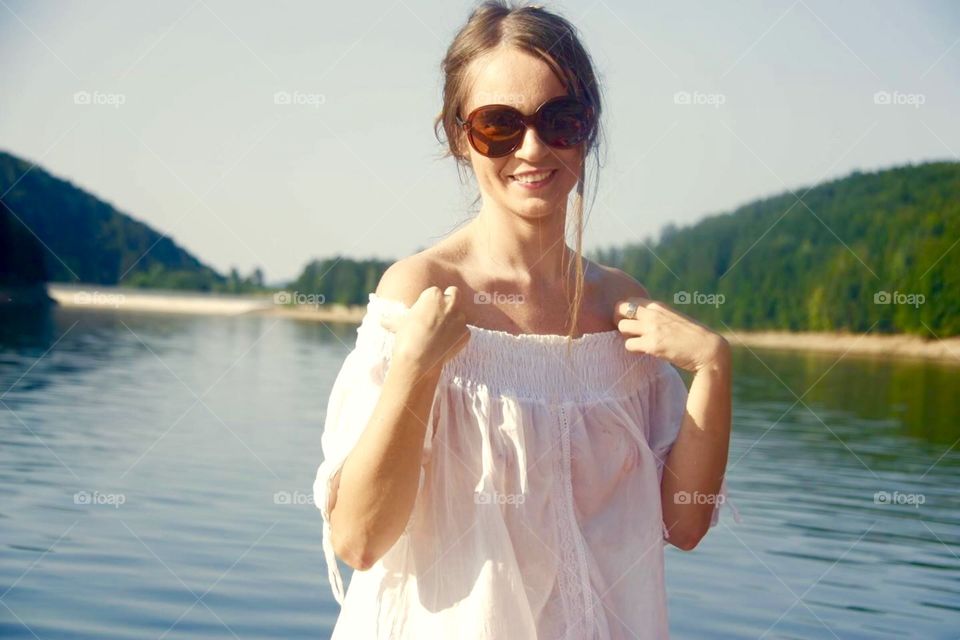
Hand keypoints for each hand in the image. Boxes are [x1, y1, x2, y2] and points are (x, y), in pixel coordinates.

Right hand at [380, 285, 470, 376]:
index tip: (424, 312)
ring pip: (460, 315)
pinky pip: (463, 332)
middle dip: (449, 300)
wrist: (419, 359)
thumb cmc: (407, 337)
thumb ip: (393, 319)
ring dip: (453, 321)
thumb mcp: (397, 324)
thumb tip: (382, 320)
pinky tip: (445, 345)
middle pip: (455, 293)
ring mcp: (460, 319)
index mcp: (433, 295)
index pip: (435, 292)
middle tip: (439, 313)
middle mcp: (450, 304)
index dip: (430, 302)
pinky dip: (457, 337)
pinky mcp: (466, 334)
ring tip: (440, 334)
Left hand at [613, 296, 729, 372]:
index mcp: (658, 306)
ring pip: (622, 327)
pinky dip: (633, 349)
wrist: (708, 349)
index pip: (629, 301)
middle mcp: (653, 314)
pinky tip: (643, 351)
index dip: (624, 312)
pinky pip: (629, 345)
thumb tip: (642, 320)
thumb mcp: (673, 318)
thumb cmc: (691, 336)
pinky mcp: (652, 345)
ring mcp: (652, 329)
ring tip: (636, 341)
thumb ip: (658, 316)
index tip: (630, 322)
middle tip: (626, 331)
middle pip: (620, 309)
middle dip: (618, 320)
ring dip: (625, 336)